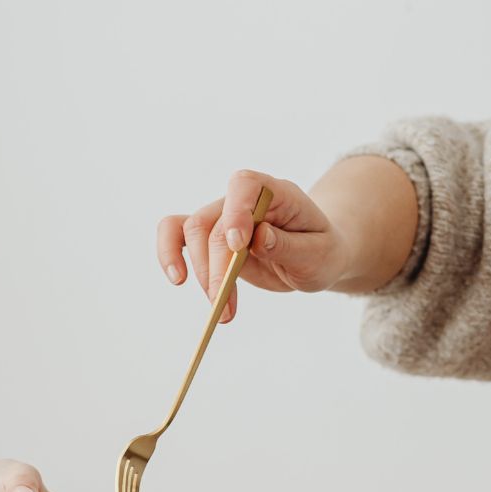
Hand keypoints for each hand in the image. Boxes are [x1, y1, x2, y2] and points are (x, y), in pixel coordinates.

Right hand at [156, 170, 350, 322]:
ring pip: (190, 230)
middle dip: (215, 265)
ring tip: (217, 306)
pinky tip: (177, 279)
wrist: (315, 256)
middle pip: (213, 220)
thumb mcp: (319, 254)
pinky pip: (177, 234)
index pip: (246, 185)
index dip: (235, 211)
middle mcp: (245, 200)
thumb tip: (258, 238)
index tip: (238, 245)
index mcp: (277, 194)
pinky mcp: (211, 237)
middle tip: (223, 303)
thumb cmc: (321, 251)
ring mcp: (224, 216)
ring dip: (199, 271)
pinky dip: (169, 253)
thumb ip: (290, 245)